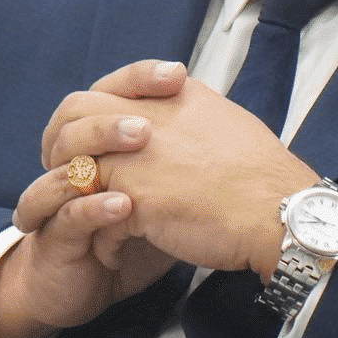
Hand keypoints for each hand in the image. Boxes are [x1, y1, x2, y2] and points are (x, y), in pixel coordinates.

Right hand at [0, 63, 191, 337]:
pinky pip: (69, 215)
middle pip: (79, 113)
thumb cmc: (126, 236)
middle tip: (154, 114)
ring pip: (68, 159)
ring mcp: (59, 198)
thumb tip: (218, 117)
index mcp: (98, 141)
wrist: (84, 289)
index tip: (179, 74)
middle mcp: (72, 161)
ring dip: (104, 143)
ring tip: (142, 141)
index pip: (109, 91)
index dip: (141, 78)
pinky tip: (124, 205)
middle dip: (118, 110)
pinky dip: (96, 206)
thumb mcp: (160, 192)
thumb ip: (175, 154)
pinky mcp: (54, 238)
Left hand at [43, 60, 318, 279]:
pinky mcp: (136, 199)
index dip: (88, 114)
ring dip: (71, 190)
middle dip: (59, 144)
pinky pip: (92, 213)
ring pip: (73, 163)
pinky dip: (99, 234)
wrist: (279, 210)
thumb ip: (185, 112)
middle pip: (74, 114)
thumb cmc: (261, 175)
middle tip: (66, 173)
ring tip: (83, 215)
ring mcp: (137, 157)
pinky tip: (113, 250)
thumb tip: (169, 115)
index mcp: (172, 95)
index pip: (105, 88)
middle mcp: (147, 117)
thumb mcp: (222, 119)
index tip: (87, 139)